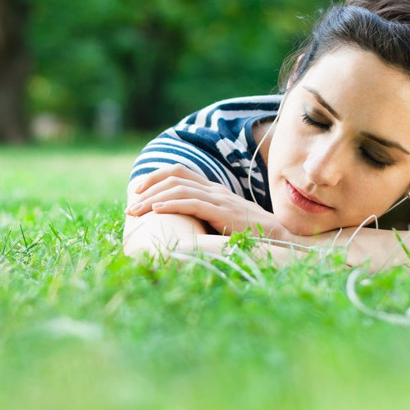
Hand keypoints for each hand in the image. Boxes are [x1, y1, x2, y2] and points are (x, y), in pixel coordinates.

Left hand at [125, 165, 284, 237]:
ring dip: (152, 200)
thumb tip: (177, 225)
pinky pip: (192, 204)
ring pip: (178, 190)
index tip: (138, 191)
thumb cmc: (250, 233)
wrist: (279, 237)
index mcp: (213, 189)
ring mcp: (219, 199)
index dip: (156, 177)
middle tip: (131, 205)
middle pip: (174, 178)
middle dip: (147, 190)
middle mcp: (214, 189)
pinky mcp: (223, 212)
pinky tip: (156, 211)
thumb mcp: (222, 220)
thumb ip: (203, 217)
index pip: (179, 172)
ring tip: (135, 211)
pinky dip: (171, 205)